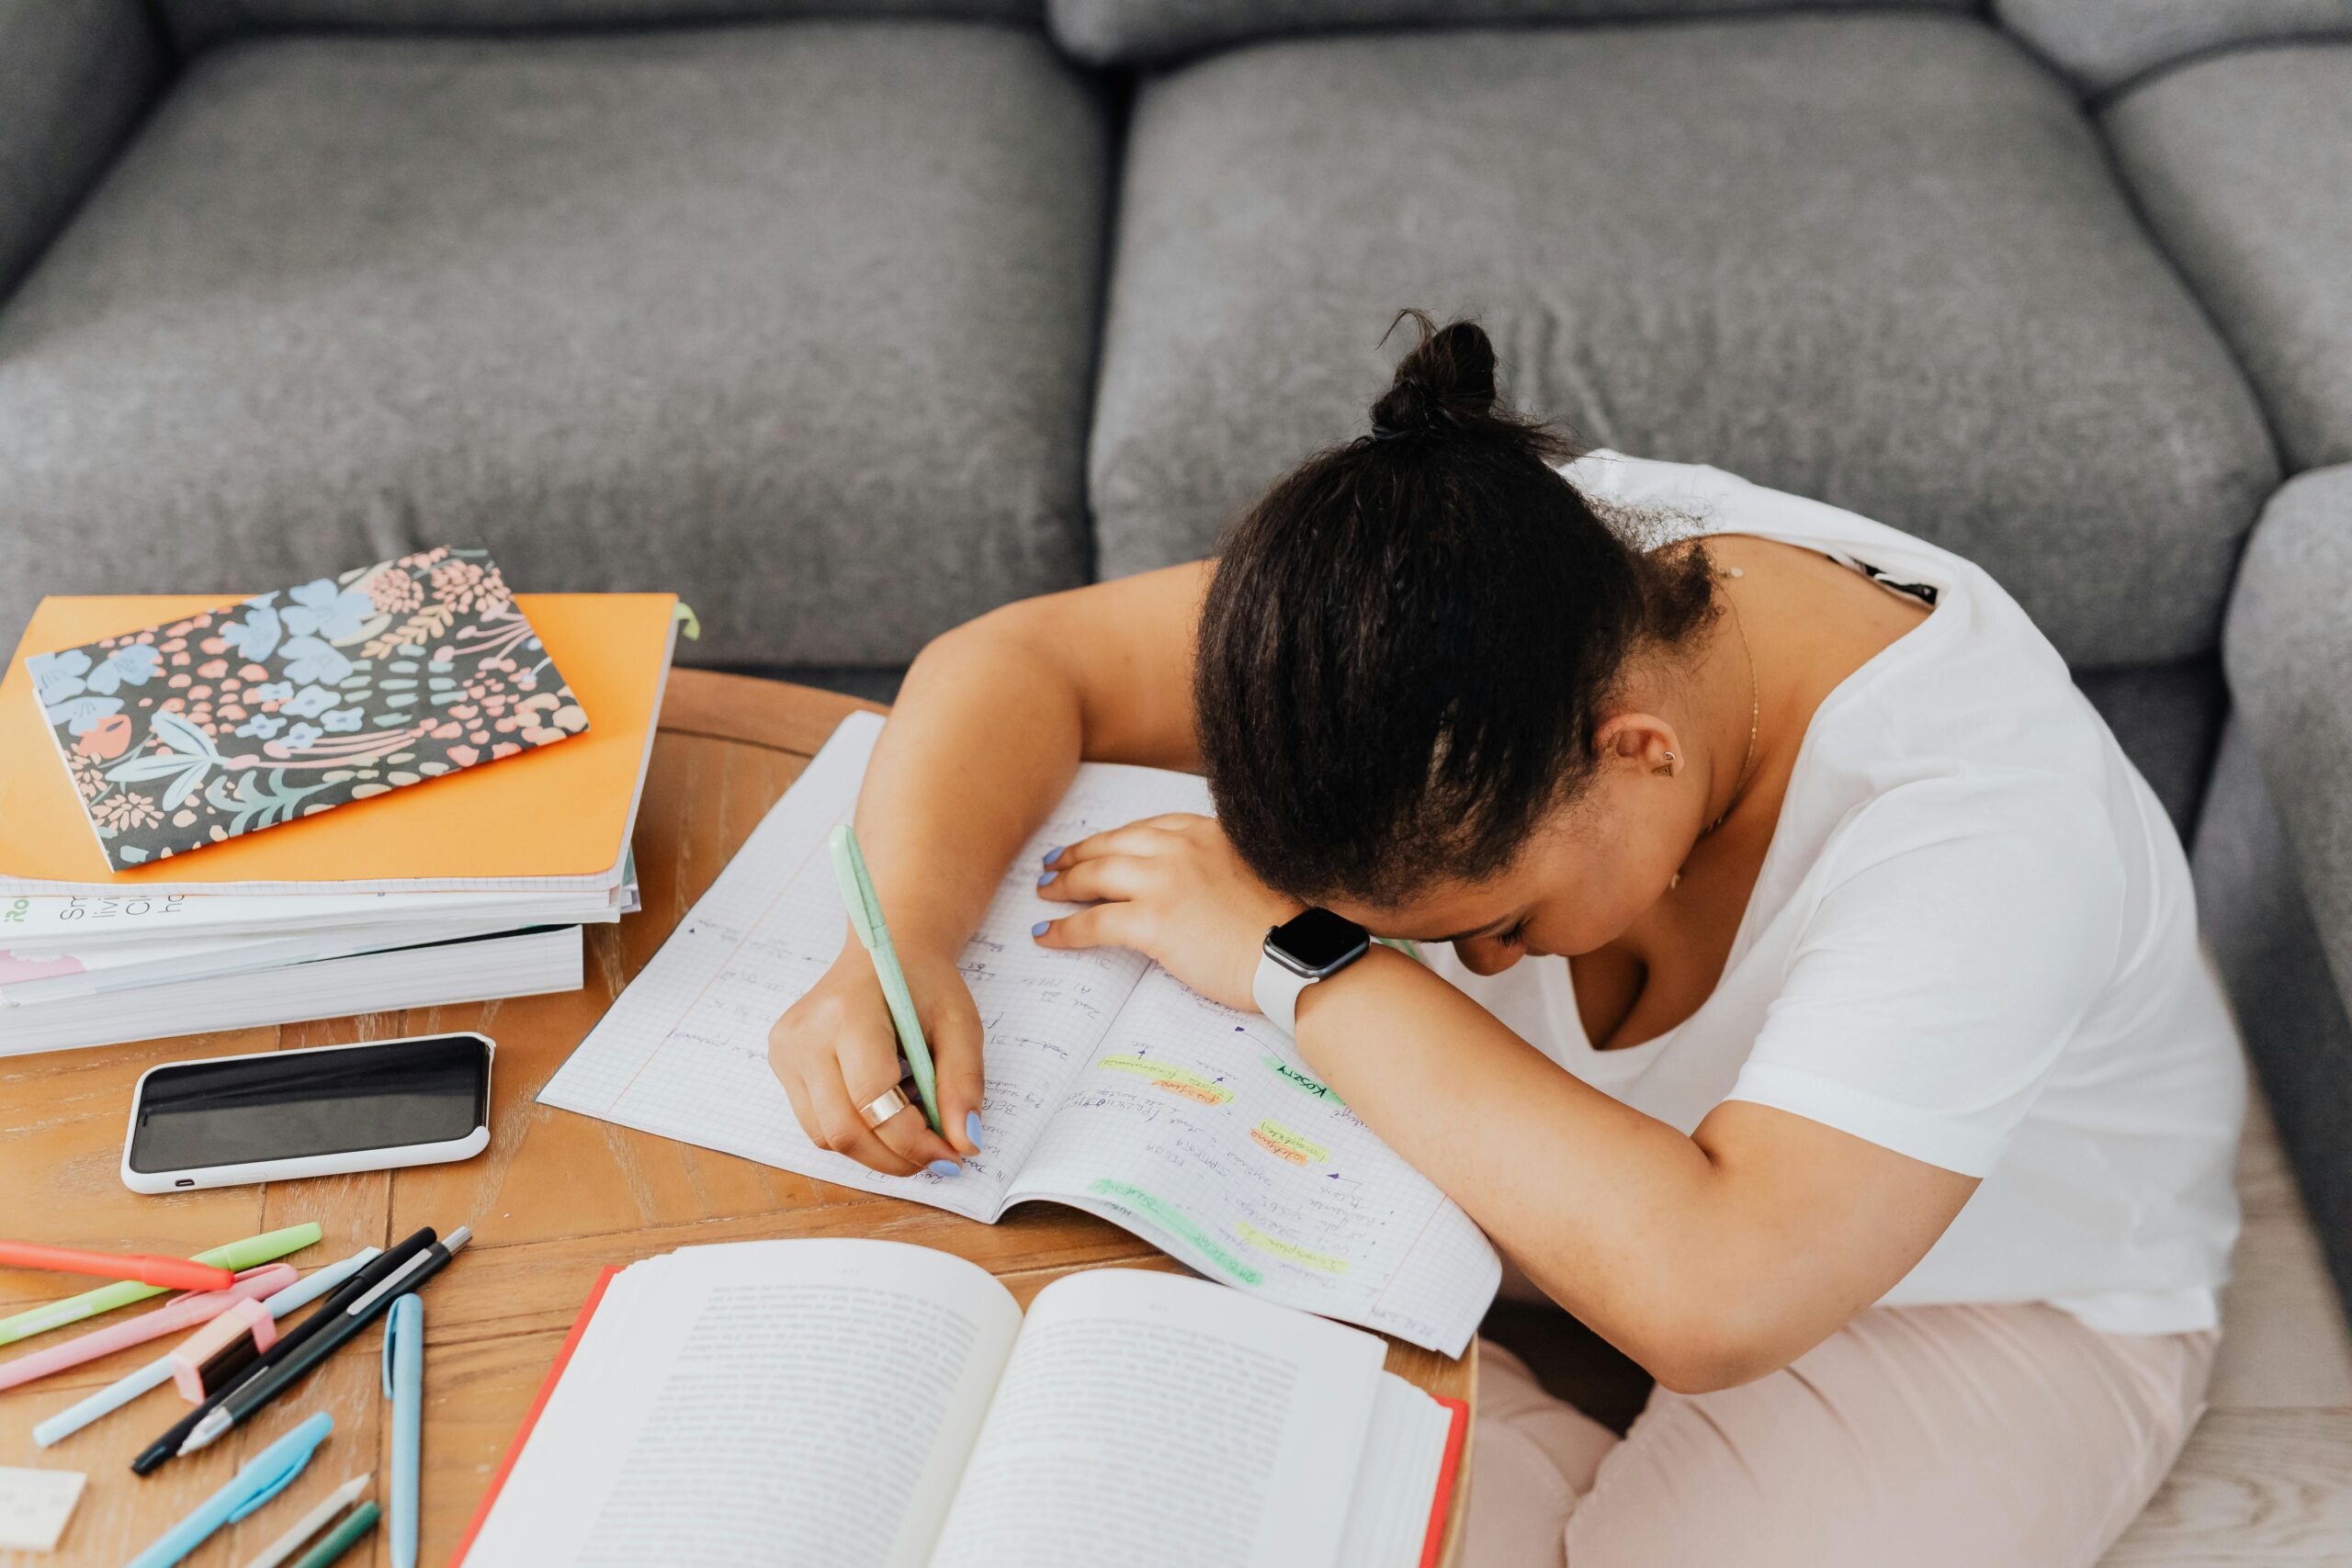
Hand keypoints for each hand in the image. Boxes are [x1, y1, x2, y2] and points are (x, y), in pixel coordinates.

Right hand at [768, 937, 983, 1176]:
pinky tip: (884, 1113)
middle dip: (894, 1158)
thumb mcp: (960, 1024)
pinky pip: (817, 1124)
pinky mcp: (782, 1063)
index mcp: (847, 1012)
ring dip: (875, 1151)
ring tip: (913, 1130)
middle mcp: (805, 1034)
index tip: (950, 1155)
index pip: (873, 1098)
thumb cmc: (922, 984)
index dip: (913, 1140)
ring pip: (826, 1136)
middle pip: (842, 1129)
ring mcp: (786, 1050)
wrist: (882, 950)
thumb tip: (965, 1143)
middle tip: (936, 1158)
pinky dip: (856, 1133)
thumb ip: (963, 1083)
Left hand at [1032, 813, 1298, 1010]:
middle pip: (1111, 845)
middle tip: (1054, 865)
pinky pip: (1094, 923)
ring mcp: (1164, 882)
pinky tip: (1047, 935)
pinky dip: (1065, 929)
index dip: (1112, 839)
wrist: (1298, 953)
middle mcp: (1180, 847)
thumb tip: (1190, 884)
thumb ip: (1217, 863)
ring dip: (1063, 885)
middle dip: (1077, 855)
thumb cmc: (1286, 924)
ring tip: (1045, 893)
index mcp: (1206, 831)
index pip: (1144, 829)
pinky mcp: (1154, 922)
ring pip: (1095, 876)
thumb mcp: (1253, 869)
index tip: (1094, 846)